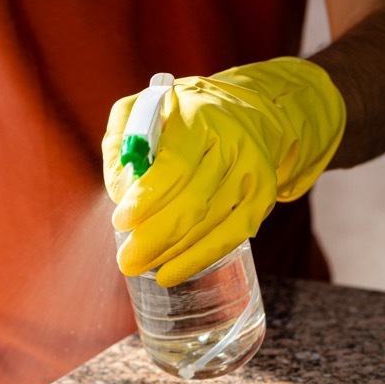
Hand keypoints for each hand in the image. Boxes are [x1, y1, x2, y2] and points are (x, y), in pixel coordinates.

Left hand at [103, 57, 345, 286]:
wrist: (245, 112)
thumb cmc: (181, 116)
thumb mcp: (142, 110)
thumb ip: (122, 142)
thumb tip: (121, 191)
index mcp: (199, 118)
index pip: (175, 166)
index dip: (147, 199)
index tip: (121, 221)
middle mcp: (232, 144)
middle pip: (193, 202)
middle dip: (155, 237)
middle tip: (127, 259)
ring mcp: (251, 173)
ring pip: (210, 225)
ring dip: (172, 252)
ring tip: (140, 265)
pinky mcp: (263, 196)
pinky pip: (231, 236)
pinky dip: (199, 258)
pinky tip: (171, 273)